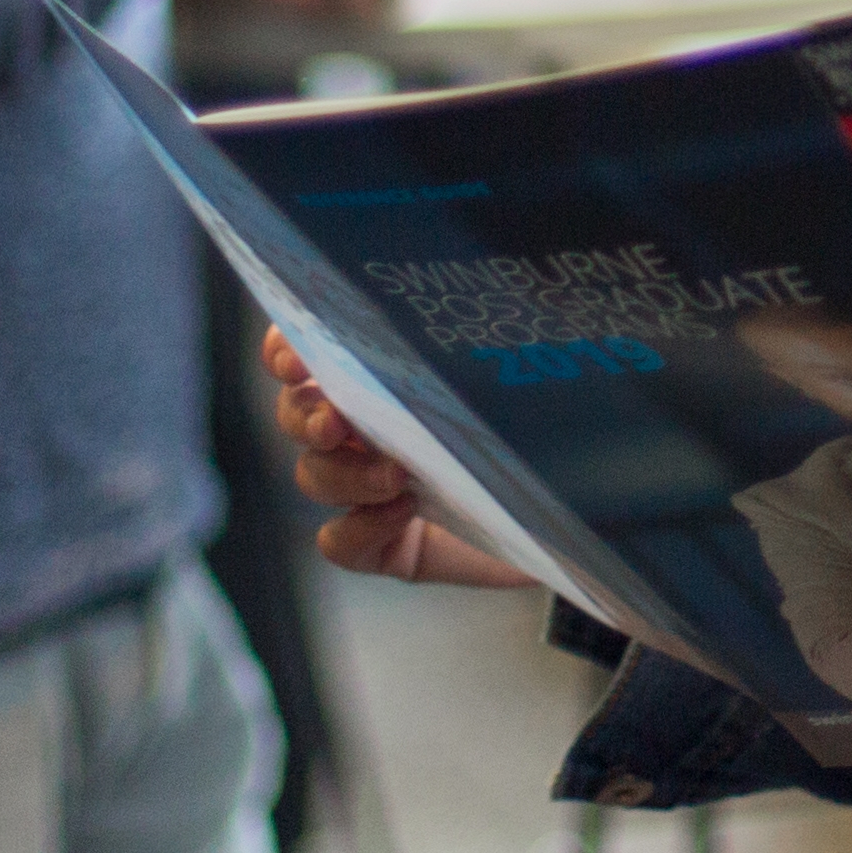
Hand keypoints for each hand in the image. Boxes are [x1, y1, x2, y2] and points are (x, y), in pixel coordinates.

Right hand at [267, 327, 540, 592]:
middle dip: (306, 416)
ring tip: (396, 475)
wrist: (567, 522)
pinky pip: (338, 542)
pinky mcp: (381, 547)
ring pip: (314, 476)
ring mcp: (364, 493)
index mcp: (376, 383)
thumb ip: (480, 354)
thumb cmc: (535, 440)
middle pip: (295, 417)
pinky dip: (359, 529)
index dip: (284, 352)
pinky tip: (401, 514)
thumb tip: (470, 306)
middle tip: (335, 422)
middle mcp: (360, 435)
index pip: (304, 357)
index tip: (294, 354)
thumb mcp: (509, 387)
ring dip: (345, 475)